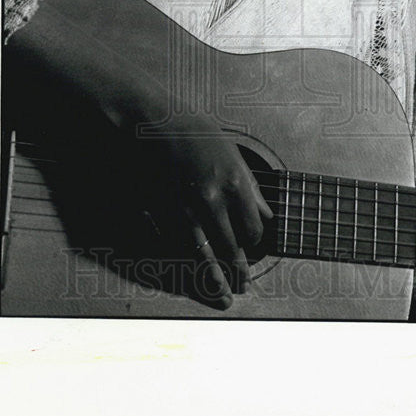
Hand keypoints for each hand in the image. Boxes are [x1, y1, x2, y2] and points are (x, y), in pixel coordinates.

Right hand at [136, 118, 273, 307]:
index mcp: (234, 183)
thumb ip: (250, 186)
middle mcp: (212, 201)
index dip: (256, 243)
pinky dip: (185, 262)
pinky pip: (175, 245)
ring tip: (224, 295)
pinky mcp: (159, 213)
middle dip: (239, 271)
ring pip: (204, 256)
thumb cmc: (190, 128)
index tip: (253, 246)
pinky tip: (190, 273)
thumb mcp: (230, 151)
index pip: (253, 229)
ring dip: (215, 279)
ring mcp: (184, 210)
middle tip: (243, 285)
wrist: (148, 119)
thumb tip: (266, 212)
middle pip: (232, 248)